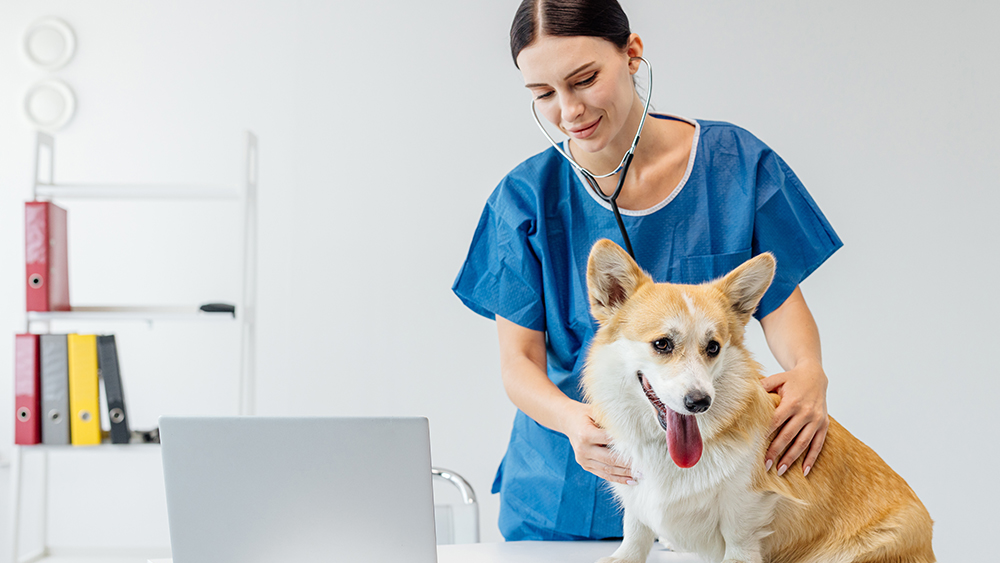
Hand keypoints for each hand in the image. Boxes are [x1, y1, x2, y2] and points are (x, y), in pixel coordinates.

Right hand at [562, 401, 635, 484]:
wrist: (566, 419)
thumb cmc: (585, 413)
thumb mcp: (596, 410)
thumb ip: (613, 417)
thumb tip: (639, 422)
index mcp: (586, 434)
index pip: (611, 441)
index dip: (627, 446)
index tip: (643, 449)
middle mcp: (583, 449)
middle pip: (610, 460)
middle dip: (629, 465)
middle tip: (645, 467)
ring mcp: (583, 459)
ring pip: (607, 470)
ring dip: (625, 474)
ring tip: (641, 476)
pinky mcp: (585, 465)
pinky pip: (603, 474)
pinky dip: (617, 478)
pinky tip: (630, 480)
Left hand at [761, 361, 828, 476]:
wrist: (815, 375)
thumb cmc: (791, 379)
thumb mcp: (777, 379)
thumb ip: (762, 386)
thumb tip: (744, 394)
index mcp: (792, 401)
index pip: (776, 421)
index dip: (766, 434)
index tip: (756, 447)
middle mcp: (806, 412)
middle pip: (788, 435)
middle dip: (776, 451)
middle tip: (765, 465)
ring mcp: (816, 419)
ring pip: (803, 443)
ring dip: (791, 458)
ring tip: (780, 470)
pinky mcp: (824, 424)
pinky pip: (818, 444)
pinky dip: (811, 458)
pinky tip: (803, 471)